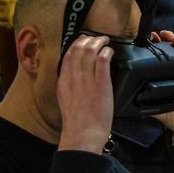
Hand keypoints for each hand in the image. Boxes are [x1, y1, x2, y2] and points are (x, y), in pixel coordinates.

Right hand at [56, 34, 113, 153]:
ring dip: (99, 43)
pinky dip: (107, 52)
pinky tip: (110, 51)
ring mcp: (87, 80)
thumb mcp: (67, 100)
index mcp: (63, 82)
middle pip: (78, 50)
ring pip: (90, 52)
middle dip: (88, 40)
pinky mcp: (101, 84)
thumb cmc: (77, 122)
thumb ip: (71, 86)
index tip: (84, 41)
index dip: (77, 44)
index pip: (68, 56)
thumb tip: (79, 75)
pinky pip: (102, 61)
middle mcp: (73, 78)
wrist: (83, 134)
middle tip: (97, 38)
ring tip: (105, 41)